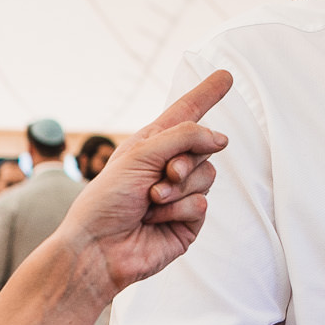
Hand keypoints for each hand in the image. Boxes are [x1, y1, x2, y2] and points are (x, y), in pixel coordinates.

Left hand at [54, 72, 231, 295]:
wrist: (98, 247)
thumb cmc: (106, 200)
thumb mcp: (140, 154)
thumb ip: (183, 137)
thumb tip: (221, 138)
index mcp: (152, 145)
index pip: (186, 115)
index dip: (205, 95)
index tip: (225, 76)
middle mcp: (168, 167)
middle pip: (204, 146)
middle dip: (186, 158)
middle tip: (164, 173)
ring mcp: (181, 195)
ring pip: (207, 176)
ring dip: (179, 188)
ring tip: (151, 200)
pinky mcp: (187, 222)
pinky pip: (202, 205)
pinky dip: (178, 209)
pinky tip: (155, 219)